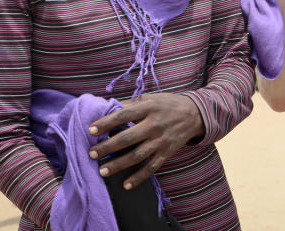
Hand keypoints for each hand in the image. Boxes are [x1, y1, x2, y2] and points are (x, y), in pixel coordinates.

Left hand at [87, 93, 203, 188]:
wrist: (194, 113)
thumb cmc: (166, 104)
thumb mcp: (149, 98)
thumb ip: (130, 104)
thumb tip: (105, 108)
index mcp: (148, 107)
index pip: (123, 115)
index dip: (106, 123)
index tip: (91, 130)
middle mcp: (154, 124)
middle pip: (127, 138)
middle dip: (108, 147)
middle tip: (92, 154)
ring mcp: (161, 140)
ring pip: (137, 155)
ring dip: (118, 164)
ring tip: (102, 171)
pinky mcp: (167, 152)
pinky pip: (151, 167)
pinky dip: (139, 177)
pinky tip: (125, 185)